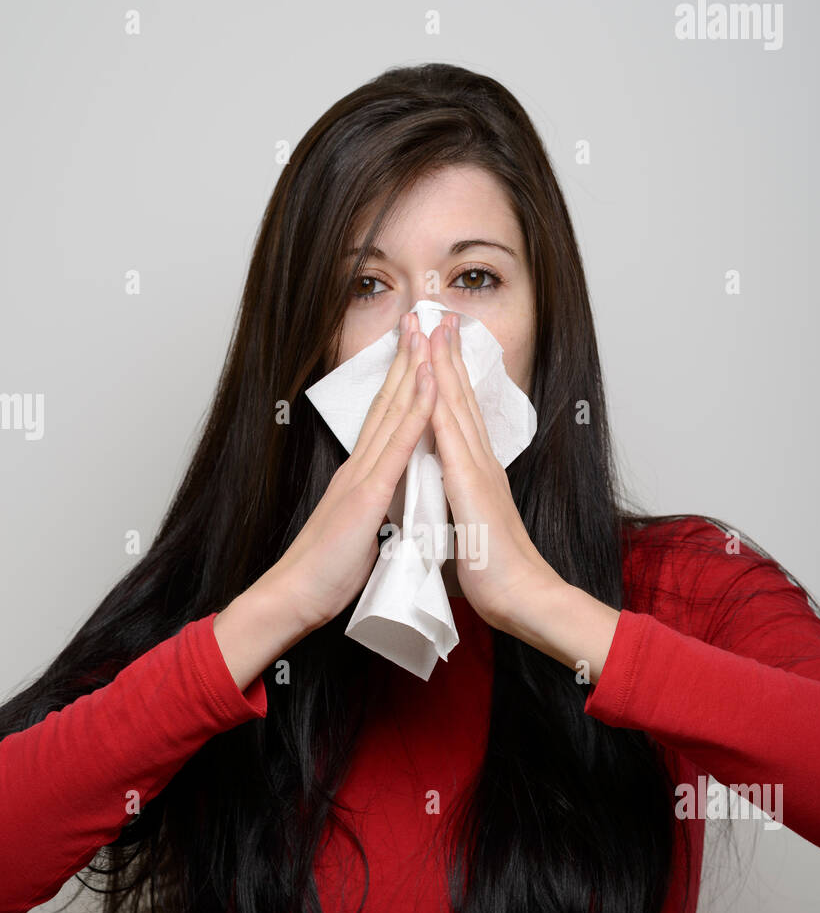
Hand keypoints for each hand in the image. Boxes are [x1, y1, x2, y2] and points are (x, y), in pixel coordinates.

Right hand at [214, 312, 433, 687]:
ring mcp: (362, 475)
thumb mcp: (360, 531)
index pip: (388, 417)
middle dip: (410, 358)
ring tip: (429, 333)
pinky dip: (415, 414)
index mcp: (362, 474)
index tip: (422, 349)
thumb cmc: (325, 572)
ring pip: (393, 412)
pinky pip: (396, 447)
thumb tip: (391, 501)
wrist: (296, 595)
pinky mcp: (366, 494)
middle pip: (390, 401)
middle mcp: (361, 464)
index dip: (406, 381)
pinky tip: (430, 386)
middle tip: (425, 318)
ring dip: (414, 371)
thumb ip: (376, 508)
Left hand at [420, 313, 562, 632]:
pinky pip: (451, 435)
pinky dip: (440, 402)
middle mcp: (480, 461)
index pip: (458, 414)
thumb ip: (460, 508)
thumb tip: (451, 505)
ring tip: (431, 326)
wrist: (523, 595)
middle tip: (437, 314)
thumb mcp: (472, 528)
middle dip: (446, 354)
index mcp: (477, 472)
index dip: (446, 378)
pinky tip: (429, 377)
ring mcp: (478, 468)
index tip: (436, 345)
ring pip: (456, 404)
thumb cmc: (498, 573)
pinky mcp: (471, 483)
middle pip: (460, 397)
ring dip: (441, 364)